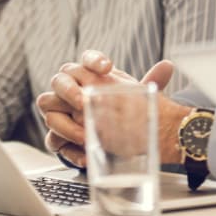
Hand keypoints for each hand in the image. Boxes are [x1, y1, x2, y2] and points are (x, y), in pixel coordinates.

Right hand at [36, 49, 182, 166]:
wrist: (109, 137)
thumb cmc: (118, 111)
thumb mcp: (134, 99)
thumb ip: (150, 82)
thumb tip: (167, 66)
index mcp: (88, 74)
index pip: (86, 60)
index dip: (93, 60)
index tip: (107, 67)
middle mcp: (69, 89)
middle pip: (58, 81)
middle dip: (70, 91)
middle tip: (84, 102)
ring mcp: (60, 112)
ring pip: (48, 108)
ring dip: (66, 123)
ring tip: (85, 134)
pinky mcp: (57, 136)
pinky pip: (53, 141)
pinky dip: (70, 150)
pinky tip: (85, 156)